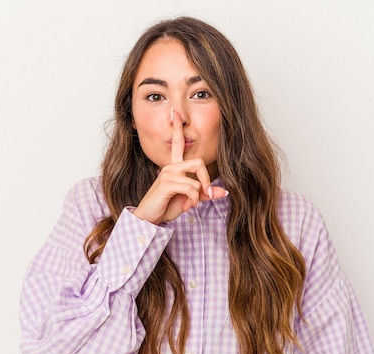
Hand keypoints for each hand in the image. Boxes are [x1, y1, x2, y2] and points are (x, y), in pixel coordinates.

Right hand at [133, 109, 227, 223]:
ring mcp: (167, 173)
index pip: (177, 143)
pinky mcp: (166, 183)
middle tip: (207, 194)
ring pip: (196, 178)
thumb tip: (223, 192)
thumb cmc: (166, 206)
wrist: (150, 218)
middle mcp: (170, 167)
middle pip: (198, 162)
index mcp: (174, 167)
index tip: (175, 113)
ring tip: (192, 204)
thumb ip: (204, 194)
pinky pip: (191, 187)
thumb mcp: (190, 200)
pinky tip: (187, 206)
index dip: (177, 128)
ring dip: (199, 194)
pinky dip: (194, 199)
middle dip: (206, 179)